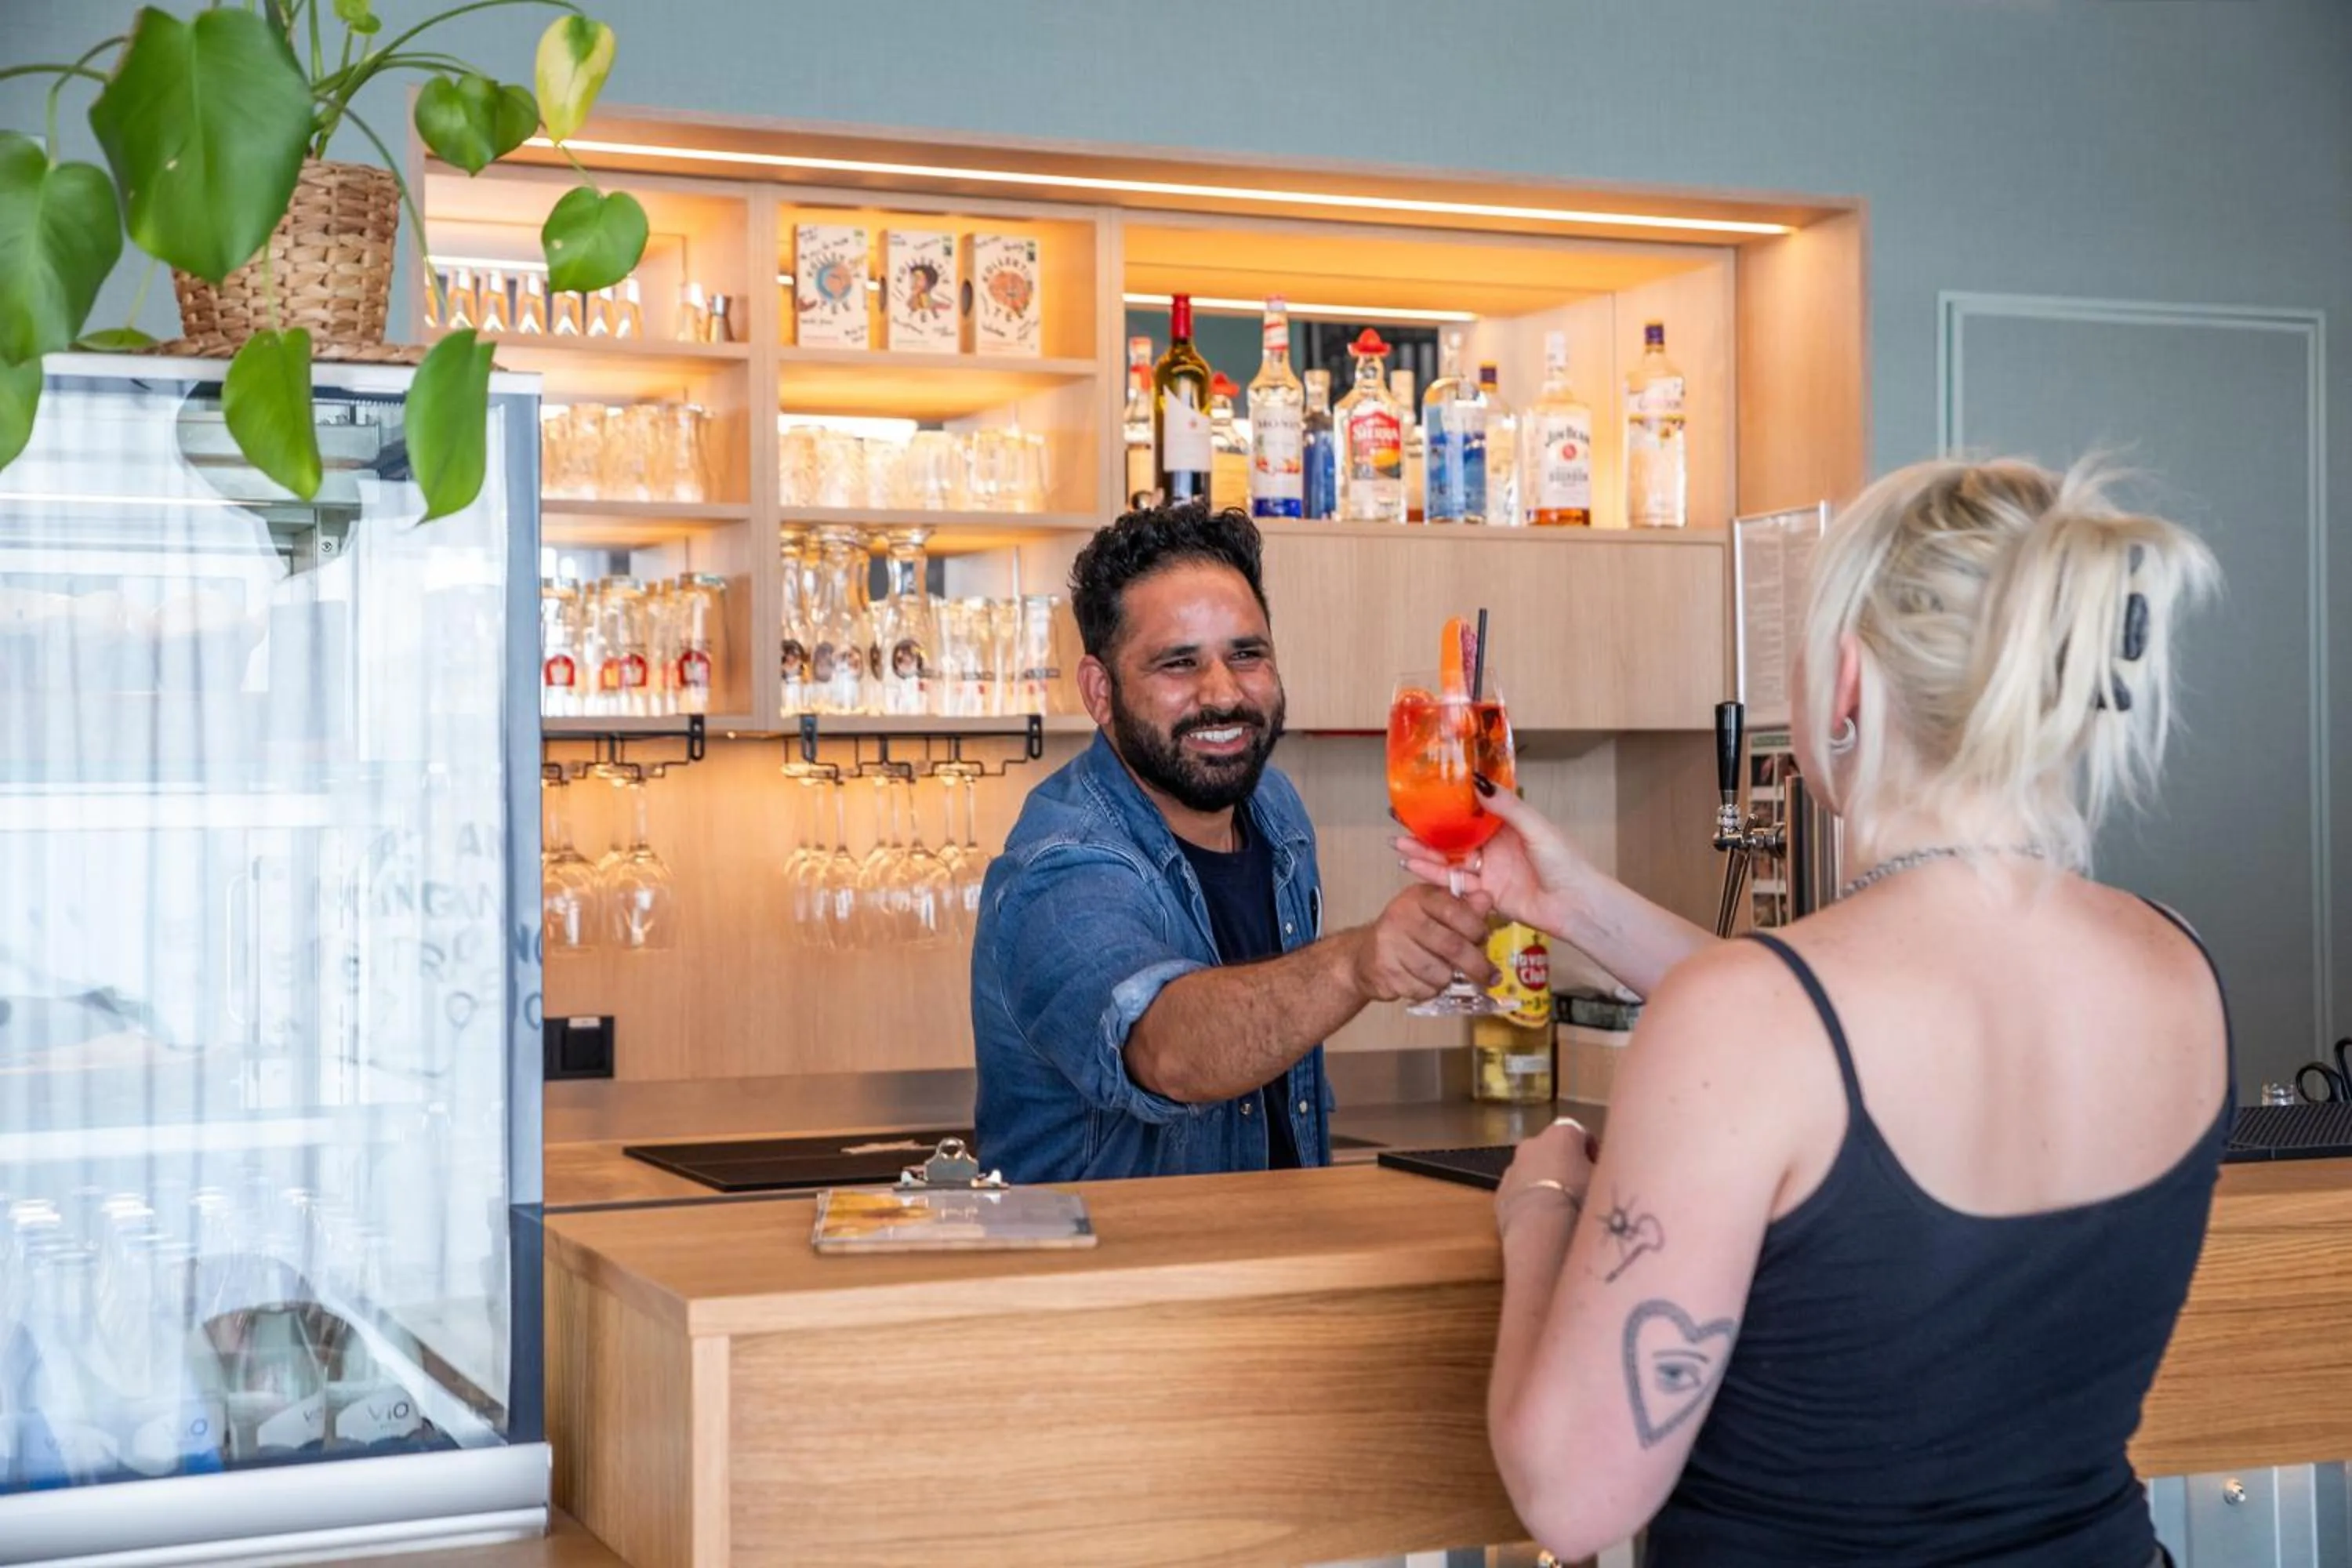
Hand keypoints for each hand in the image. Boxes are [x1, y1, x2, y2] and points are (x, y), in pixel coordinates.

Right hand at [1346, 884, 1497, 1003]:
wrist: (1364, 954)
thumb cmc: (1407, 931)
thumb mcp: (1433, 911)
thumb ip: (1461, 906)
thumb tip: (1487, 899)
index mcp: (1418, 897)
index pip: (1455, 910)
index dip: (1476, 928)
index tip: (1485, 939)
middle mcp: (1401, 917)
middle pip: (1451, 946)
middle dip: (1476, 965)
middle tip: (1490, 976)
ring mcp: (1390, 945)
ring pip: (1438, 972)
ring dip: (1449, 979)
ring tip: (1448, 975)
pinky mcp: (1385, 971)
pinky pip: (1422, 989)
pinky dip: (1431, 990)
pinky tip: (1427, 982)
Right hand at [1395, 782, 1592, 936]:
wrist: (1577, 906)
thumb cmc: (1566, 863)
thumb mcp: (1536, 829)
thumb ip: (1507, 807)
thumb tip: (1477, 782)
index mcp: (1507, 825)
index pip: (1469, 811)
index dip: (1444, 805)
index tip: (1420, 796)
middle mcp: (1494, 846)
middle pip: (1454, 836)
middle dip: (1426, 831)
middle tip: (1397, 823)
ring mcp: (1490, 870)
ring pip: (1450, 859)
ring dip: (1424, 853)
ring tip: (1398, 846)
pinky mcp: (1486, 894)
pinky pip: (1456, 883)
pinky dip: (1435, 875)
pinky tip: (1414, 867)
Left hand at [1496, 1118, 1596, 1232]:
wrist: (1542, 1230)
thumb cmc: (1583, 1199)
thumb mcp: (1606, 1180)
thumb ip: (1602, 1170)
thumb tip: (1604, 1172)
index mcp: (1561, 1133)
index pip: (1580, 1134)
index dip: (1590, 1152)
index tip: (1599, 1169)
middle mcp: (1532, 1144)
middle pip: (1551, 1150)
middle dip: (1564, 1165)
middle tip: (1580, 1189)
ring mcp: (1512, 1168)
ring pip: (1531, 1170)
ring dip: (1544, 1182)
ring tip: (1560, 1208)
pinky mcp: (1499, 1194)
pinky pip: (1518, 1192)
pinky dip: (1528, 1201)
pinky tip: (1542, 1221)